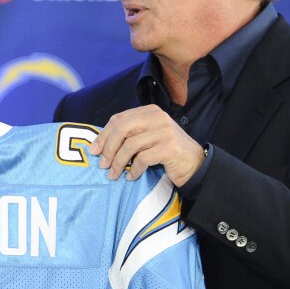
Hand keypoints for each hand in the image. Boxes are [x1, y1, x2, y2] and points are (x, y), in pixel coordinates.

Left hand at [90, 105, 205, 186]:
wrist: (195, 164)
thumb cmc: (166, 152)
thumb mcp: (148, 137)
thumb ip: (130, 134)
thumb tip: (99, 146)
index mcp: (149, 111)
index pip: (119, 119)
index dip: (104, 135)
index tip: (94, 150)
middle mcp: (157, 117)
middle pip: (122, 129)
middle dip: (108, 148)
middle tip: (102, 164)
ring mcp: (165, 131)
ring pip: (130, 145)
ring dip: (118, 162)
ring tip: (113, 175)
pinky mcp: (170, 148)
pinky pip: (143, 159)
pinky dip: (134, 170)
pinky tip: (131, 177)